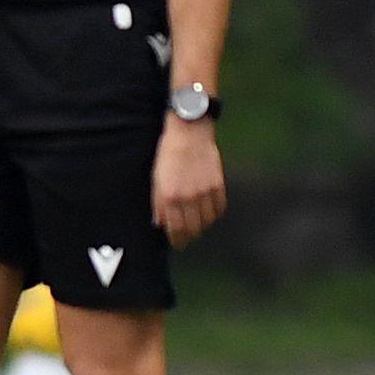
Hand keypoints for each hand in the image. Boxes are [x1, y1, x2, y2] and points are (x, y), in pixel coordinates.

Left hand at [151, 119, 225, 246]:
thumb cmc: (168, 153)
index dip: (177, 239)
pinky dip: (214, 214)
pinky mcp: (218, 184)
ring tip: (197, 225)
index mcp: (171, 196)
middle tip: (186, 238)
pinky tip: (208, 212)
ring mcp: (206, 191)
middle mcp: (189, 197)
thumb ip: (158, 203)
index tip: (177, 242)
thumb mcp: (156, 178)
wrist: (189, 132)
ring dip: (201, 226)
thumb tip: (160, 222)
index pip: (176, 228)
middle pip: (193, 228)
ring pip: (207, 221)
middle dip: (188, 236)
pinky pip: (219, 208)